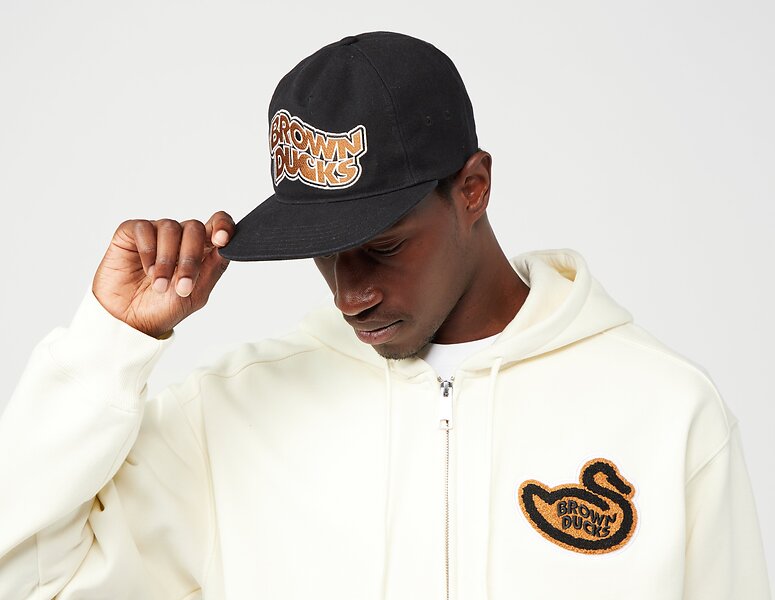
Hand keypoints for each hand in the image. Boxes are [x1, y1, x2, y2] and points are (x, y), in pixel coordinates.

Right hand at [92, 212, 234, 337]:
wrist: (129, 321)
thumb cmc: (162, 308)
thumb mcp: (196, 294)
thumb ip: (213, 269)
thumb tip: (226, 248)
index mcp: (201, 250)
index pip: (218, 224)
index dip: (223, 225)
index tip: (221, 240)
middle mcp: (180, 238)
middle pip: (195, 227)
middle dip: (190, 257)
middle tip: (182, 285)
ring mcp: (156, 233)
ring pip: (170, 227)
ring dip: (167, 259)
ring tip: (160, 284)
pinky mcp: (131, 233)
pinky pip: (144, 228)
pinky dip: (148, 250)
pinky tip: (146, 270)